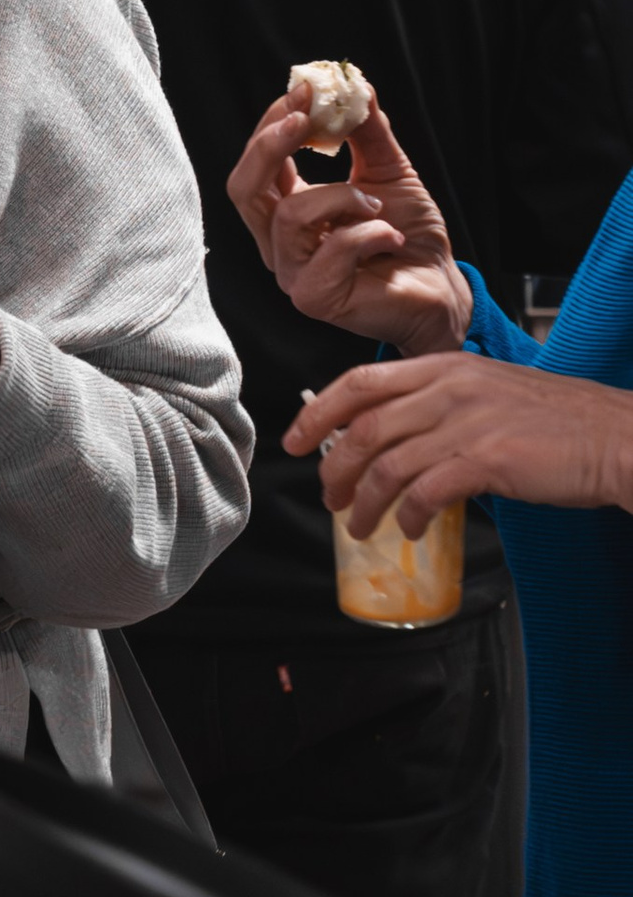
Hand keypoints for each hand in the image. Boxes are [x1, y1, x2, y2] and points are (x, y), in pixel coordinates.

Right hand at [226, 88, 469, 352]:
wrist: (441, 286)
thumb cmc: (409, 233)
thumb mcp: (389, 170)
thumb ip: (367, 131)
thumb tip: (354, 83)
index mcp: (286, 213)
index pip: (256, 167)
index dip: (273, 126)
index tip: (306, 90)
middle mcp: (279, 244)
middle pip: (244, 190)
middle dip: (271, 145)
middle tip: (308, 115)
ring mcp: (293, 274)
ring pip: (290, 216)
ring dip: (341, 196)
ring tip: (377, 204)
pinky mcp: (316, 298)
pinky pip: (332, 250)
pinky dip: (369, 233)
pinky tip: (392, 236)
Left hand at [284, 355, 632, 537]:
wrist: (615, 436)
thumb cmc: (558, 422)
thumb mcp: (490, 392)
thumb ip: (442, 403)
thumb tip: (397, 438)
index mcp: (446, 366)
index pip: (360, 381)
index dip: (318, 412)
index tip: (296, 440)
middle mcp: (450, 388)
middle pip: (363, 428)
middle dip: (334, 469)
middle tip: (329, 497)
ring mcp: (467, 422)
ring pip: (386, 465)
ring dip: (365, 504)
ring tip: (361, 526)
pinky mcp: (487, 459)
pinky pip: (424, 493)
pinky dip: (408, 516)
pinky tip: (410, 529)